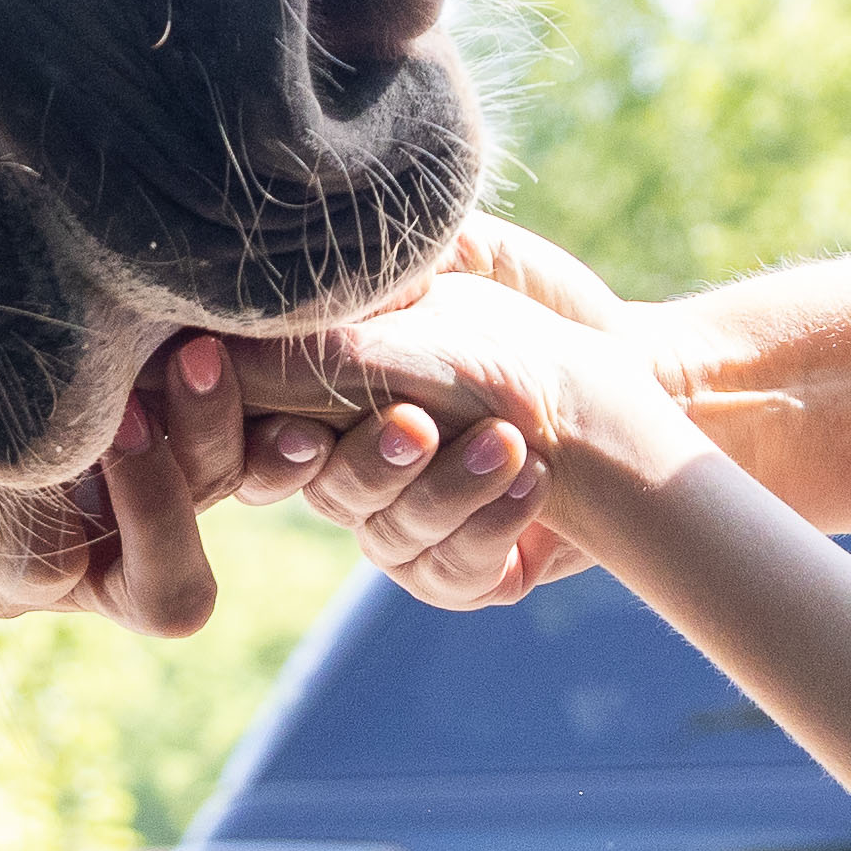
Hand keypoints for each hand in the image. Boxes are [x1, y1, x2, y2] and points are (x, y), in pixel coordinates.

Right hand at [139, 218, 651, 602]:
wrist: (626, 368)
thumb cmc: (514, 312)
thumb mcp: (427, 278)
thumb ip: (330, 308)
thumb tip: (223, 309)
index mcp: (319, 404)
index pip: (247, 444)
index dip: (260, 448)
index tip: (303, 428)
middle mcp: (354, 474)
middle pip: (324, 494)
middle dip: (371, 463)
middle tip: (418, 426)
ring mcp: (410, 529)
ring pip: (390, 538)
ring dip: (451, 489)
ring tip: (509, 443)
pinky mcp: (469, 569)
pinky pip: (453, 572)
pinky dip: (492, 524)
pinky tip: (531, 480)